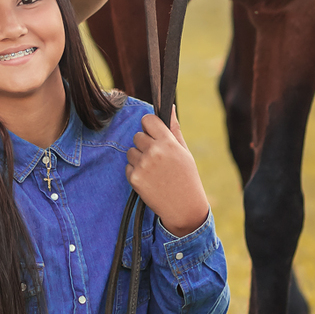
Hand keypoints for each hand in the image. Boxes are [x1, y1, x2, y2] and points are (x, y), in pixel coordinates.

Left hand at [125, 111, 209, 237]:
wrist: (184, 207)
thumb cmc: (186, 177)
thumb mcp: (184, 151)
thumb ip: (173, 128)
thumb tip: (169, 106)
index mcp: (168, 142)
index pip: (148, 120)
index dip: (149, 126)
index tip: (153, 133)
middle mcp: (154, 151)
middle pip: (137, 135)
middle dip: (145, 144)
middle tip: (157, 158)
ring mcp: (143, 165)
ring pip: (131, 151)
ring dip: (139, 158)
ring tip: (154, 170)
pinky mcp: (134, 178)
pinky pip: (128, 166)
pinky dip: (136, 172)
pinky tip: (149, 180)